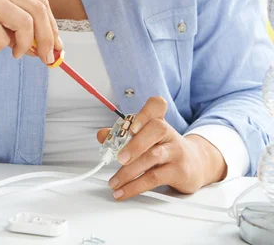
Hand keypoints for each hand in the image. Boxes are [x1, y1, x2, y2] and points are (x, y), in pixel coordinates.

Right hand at [0, 0, 61, 65]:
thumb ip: (13, 23)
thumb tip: (42, 47)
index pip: (40, 3)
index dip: (52, 26)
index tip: (56, 47)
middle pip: (39, 11)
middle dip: (48, 38)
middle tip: (46, 59)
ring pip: (26, 24)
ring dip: (22, 45)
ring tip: (9, 52)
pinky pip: (1, 39)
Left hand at [97, 96, 227, 200]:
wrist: (196, 164)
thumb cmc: (164, 148)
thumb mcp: (146, 138)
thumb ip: (122, 135)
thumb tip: (102, 135)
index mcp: (158, 120)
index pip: (156, 106)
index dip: (144, 113)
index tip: (131, 126)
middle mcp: (168, 132)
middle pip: (156, 129)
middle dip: (135, 144)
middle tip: (119, 158)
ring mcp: (176, 151)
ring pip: (154, 156)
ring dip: (130, 171)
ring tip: (114, 181)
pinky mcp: (179, 171)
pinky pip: (156, 178)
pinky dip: (136, 186)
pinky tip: (124, 191)